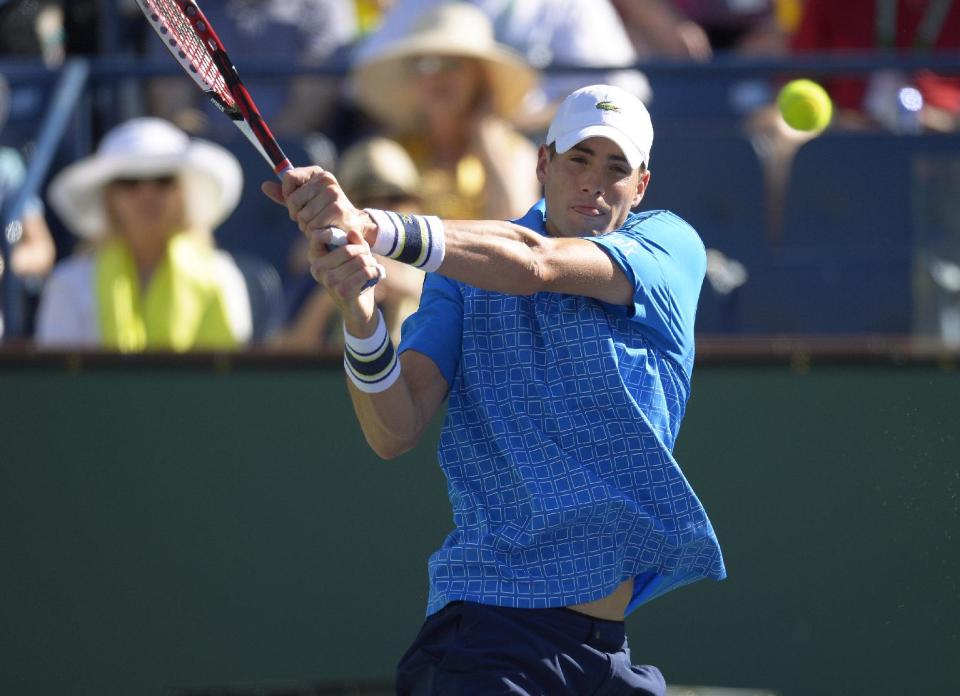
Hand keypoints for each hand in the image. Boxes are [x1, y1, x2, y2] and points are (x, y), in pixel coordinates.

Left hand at [261, 166, 376, 243]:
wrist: (352, 225)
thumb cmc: (324, 212)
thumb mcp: (304, 201)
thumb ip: (285, 194)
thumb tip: (264, 186)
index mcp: (317, 173)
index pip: (289, 177)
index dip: (287, 194)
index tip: (296, 204)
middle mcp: (326, 179)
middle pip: (293, 199)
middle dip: (296, 214)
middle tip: (308, 218)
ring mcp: (333, 194)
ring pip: (302, 215)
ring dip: (306, 225)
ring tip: (317, 225)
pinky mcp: (338, 210)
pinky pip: (312, 224)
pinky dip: (314, 232)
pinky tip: (323, 230)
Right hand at [305, 226, 379, 336]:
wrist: (359, 309)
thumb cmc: (356, 278)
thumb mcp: (355, 257)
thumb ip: (354, 243)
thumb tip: (352, 231)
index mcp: (316, 260)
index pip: (319, 237)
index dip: (338, 235)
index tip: (351, 243)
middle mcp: (318, 270)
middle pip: (348, 250)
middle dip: (364, 252)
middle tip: (370, 259)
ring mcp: (329, 281)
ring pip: (360, 261)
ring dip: (371, 263)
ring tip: (372, 268)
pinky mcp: (342, 291)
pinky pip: (365, 272)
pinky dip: (375, 272)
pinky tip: (374, 276)